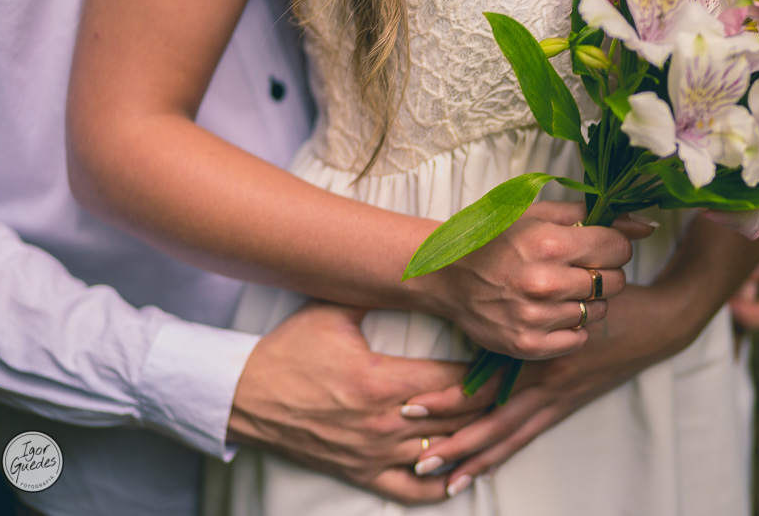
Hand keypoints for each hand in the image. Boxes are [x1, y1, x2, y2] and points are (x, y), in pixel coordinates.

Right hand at [227, 302, 487, 504]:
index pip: (453, 379)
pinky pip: (410, 490)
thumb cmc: (288, 352)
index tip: (503, 358)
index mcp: (381, 380)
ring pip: (441, 453)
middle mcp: (383, 422)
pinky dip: (439, 486)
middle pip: (457, 417)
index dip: (485, 370)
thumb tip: (413, 268)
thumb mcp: (332, 313)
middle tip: (513, 385)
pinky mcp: (361, 472)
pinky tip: (461, 475)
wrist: (244, 396)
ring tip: (499, 422)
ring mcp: (373, 452)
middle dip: (489, 401)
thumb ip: (376, 294)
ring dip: (473, 438)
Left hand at [402, 283, 684, 494]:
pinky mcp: (567, 405)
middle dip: (453, 439)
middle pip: (491, 421)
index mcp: (539, 352)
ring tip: (439, 476)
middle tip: (416, 458)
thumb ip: (540, 275)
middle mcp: (544, 381)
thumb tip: (497, 266)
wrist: (659, 321)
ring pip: (508, 436)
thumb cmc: (613, 296)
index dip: (449, 398)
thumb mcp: (577, 278)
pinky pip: (528, 436)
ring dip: (474, 456)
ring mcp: (557, 398)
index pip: (487, 384)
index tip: (412, 406)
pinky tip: (479, 472)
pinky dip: (502, 455)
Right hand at [423, 202, 655, 359]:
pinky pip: (579, 338)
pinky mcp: (528, 345)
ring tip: (560, 289)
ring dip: (588, 300)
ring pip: (599, 311)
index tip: (598, 246)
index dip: (614, 246)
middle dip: (603, 272)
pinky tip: (552, 311)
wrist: (448, 276)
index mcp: (549, 243)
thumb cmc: (497, 241)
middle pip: (614, 282)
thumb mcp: (539, 216)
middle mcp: (544, 282)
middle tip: (579, 268)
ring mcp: (535, 317)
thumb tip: (646, 225)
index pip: (619, 249)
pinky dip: (572, 326)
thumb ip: (593, 216)